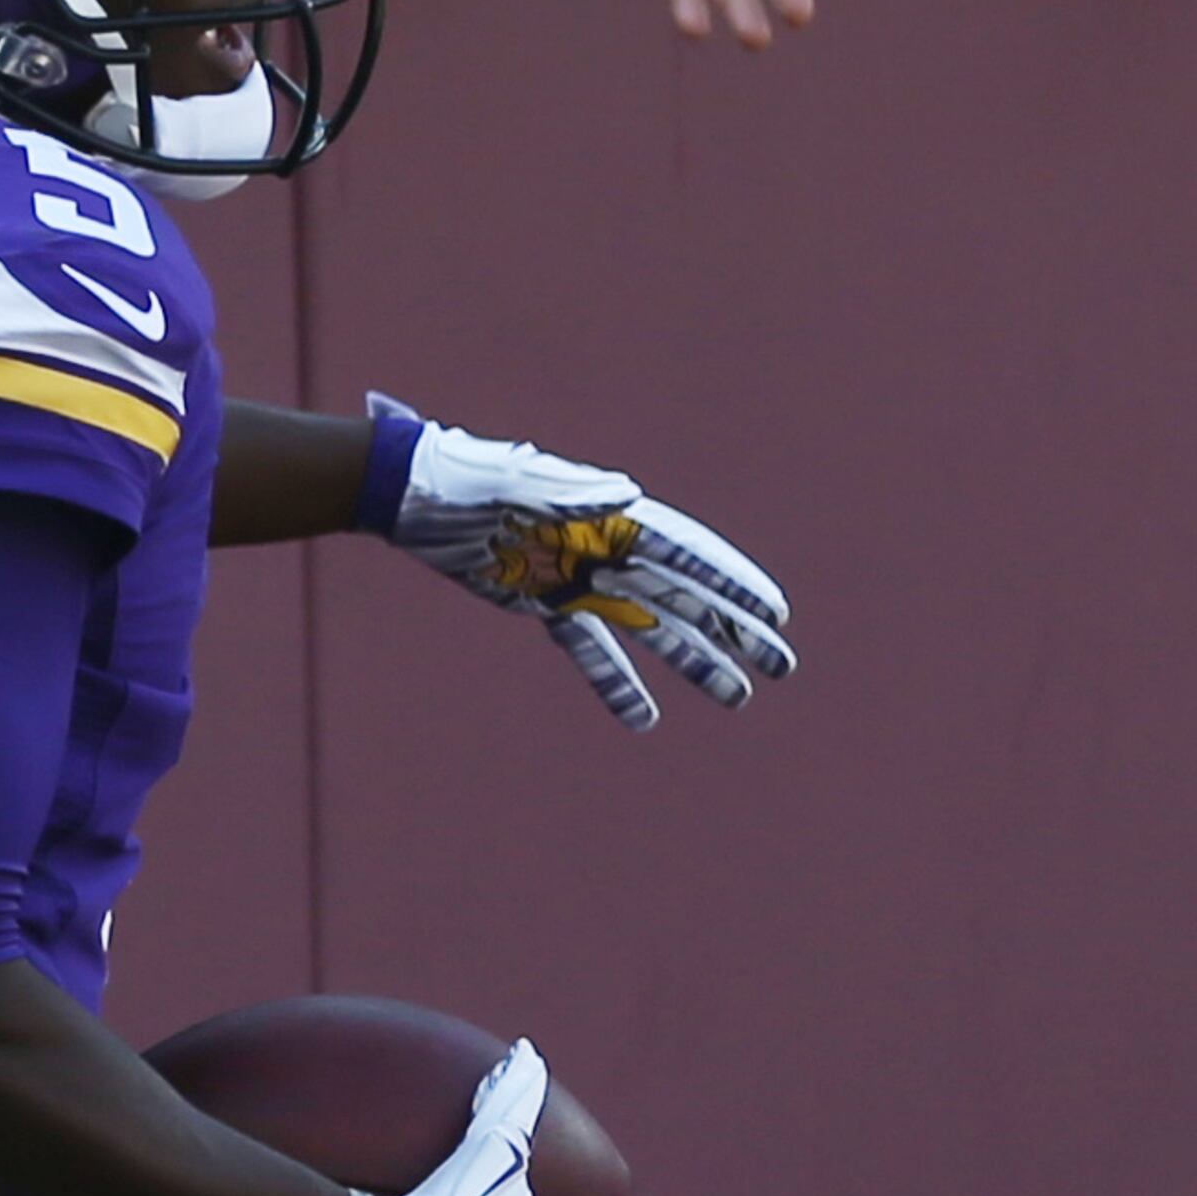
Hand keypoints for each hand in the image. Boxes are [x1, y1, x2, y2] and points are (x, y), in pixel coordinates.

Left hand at [379, 409, 794, 726]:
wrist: (411, 495)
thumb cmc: (465, 477)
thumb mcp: (515, 479)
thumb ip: (570, 491)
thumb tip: (626, 494)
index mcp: (610, 516)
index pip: (688, 554)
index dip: (733, 583)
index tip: (776, 612)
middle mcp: (606, 549)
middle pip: (686, 597)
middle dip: (736, 630)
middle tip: (785, 664)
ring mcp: (580, 580)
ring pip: (651, 629)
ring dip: (696, 662)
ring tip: (741, 696)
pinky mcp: (545, 604)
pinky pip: (591, 650)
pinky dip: (617, 682)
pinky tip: (645, 719)